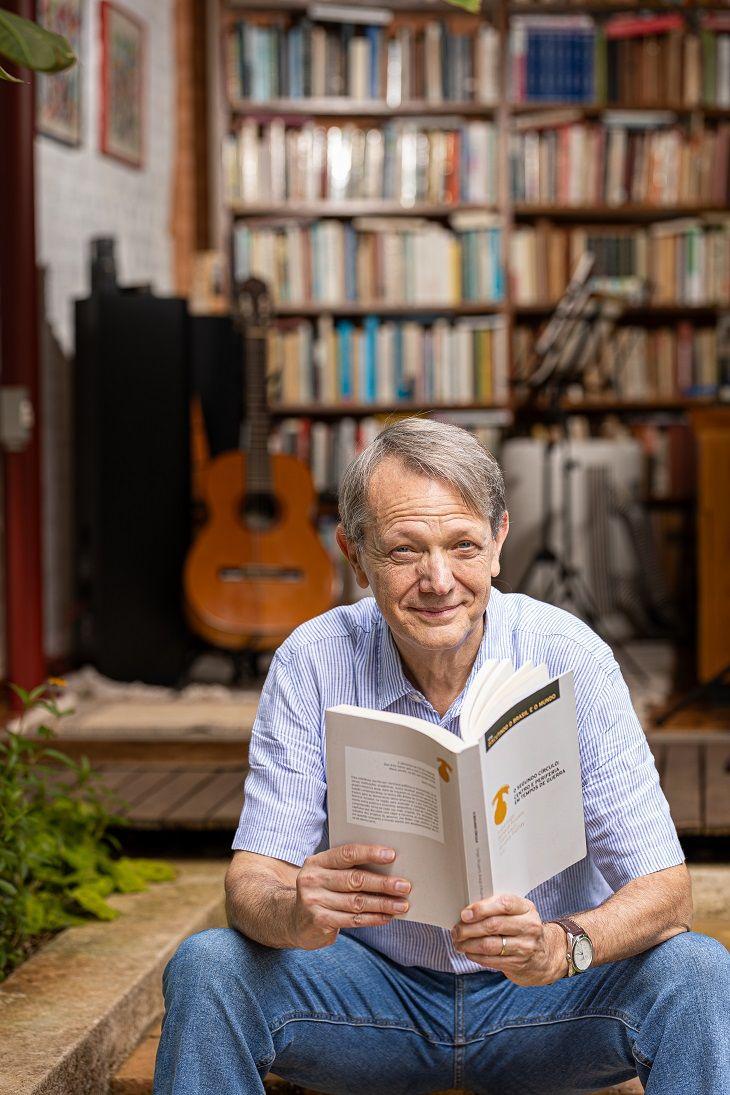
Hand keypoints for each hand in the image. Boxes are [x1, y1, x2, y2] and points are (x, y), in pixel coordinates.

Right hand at [290, 843, 411, 949]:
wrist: (295, 919)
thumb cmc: (322, 891)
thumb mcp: (327, 874)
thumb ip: (349, 868)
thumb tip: (389, 868)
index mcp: (317, 862)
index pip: (346, 854)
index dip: (370, 853)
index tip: (392, 855)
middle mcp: (313, 879)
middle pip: (354, 880)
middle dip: (383, 884)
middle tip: (405, 886)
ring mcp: (314, 901)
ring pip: (357, 902)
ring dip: (383, 904)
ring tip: (402, 905)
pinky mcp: (320, 921)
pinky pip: (353, 920)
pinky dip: (373, 918)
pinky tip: (387, 917)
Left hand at [451, 893, 564, 985]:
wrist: (545, 956)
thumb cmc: (523, 928)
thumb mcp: (518, 913)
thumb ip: (498, 908)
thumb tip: (468, 911)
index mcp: (526, 908)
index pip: (504, 904)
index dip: (482, 908)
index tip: (465, 914)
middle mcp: (529, 927)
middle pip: (493, 925)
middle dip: (469, 929)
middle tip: (456, 930)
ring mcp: (525, 947)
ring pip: (490, 945)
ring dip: (469, 944)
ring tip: (458, 942)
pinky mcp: (518, 964)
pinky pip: (492, 960)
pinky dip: (476, 956)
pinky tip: (468, 952)